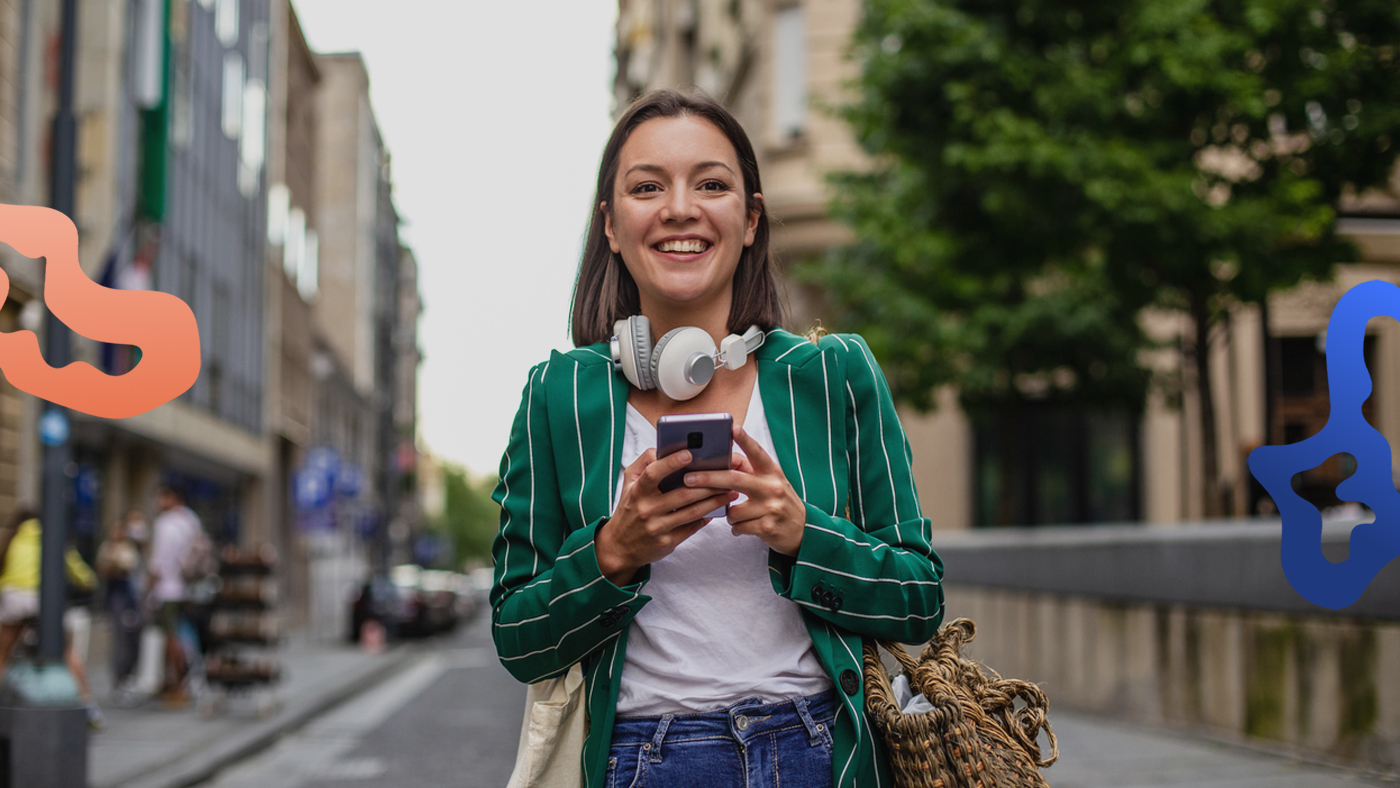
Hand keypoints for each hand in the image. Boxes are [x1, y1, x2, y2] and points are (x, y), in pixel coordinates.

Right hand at [595, 448, 734, 585]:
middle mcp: (647, 509)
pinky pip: (692, 527)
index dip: (671, 463)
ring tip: (730, 492)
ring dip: (714, 501)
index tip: (689, 453)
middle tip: (727, 474)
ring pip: (692, 512)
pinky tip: (718, 508)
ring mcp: (658, 527)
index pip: (653, 474)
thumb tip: (661, 449)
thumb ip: (644, 462)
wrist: (620, 547)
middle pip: (682, 494)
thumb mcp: (628, 483)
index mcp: (637, 491)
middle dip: (707, 484)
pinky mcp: (667, 542)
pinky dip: (707, 517)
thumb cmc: (629, 509)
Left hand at [683, 426, 806, 555]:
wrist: (803, 531)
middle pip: (734, 479)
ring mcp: (771, 508)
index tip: (732, 428)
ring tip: (736, 514)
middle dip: (708, 478)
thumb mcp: (771, 482)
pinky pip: (738, 527)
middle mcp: (772, 487)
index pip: (757, 453)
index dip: (745, 440)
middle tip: (689, 478)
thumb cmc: (780, 502)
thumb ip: (751, 471)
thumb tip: (725, 460)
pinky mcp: (767, 527)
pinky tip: (743, 527)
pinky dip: (736, 528)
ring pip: (732, 509)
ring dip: (727, 513)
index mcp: (772, 472)